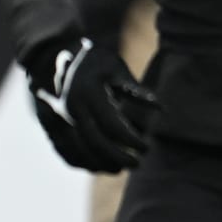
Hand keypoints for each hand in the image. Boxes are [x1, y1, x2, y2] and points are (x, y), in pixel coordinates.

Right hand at [26, 36, 158, 172]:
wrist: (69, 55)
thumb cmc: (101, 61)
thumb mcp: (118, 70)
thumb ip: (136, 90)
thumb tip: (160, 108)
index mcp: (88, 93)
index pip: (112, 126)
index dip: (131, 141)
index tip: (147, 147)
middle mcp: (72, 106)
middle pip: (96, 141)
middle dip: (118, 156)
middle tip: (138, 163)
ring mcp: (65, 113)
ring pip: (85, 145)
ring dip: (106, 160)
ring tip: (126, 166)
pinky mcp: (61, 119)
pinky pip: (75, 142)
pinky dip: (92, 157)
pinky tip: (109, 165)